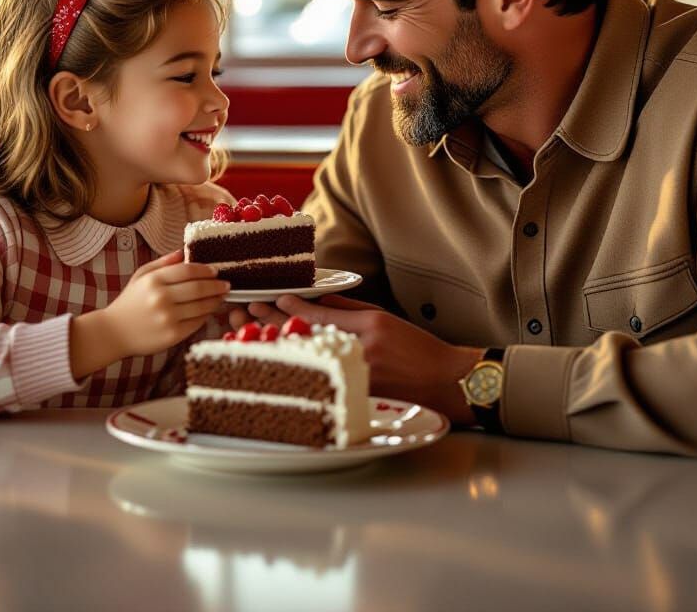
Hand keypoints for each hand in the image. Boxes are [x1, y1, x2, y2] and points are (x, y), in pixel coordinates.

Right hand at [71, 250, 228, 378]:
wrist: (113, 333)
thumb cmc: (129, 302)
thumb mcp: (141, 276)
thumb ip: (164, 263)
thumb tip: (185, 251)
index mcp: (154, 280)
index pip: (188, 270)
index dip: (206, 270)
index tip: (216, 271)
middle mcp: (161, 298)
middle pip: (199, 288)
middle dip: (217, 286)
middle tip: (227, 284)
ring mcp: (167, 317)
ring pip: (202, 306)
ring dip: (215, 301)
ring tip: (221, 297)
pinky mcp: (172, 335)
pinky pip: (197, 323)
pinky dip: (206, 316)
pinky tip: (209, 311)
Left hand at [248, 294, 480, 424]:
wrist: (446, 381)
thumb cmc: (417, 348)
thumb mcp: (383, 318)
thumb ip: (347, 309)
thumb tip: (314, 299)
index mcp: (369, 325)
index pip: (320, 315)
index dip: (291, 307)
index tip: (270, 299)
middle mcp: (361, 350)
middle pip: (307, 336)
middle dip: (273, 324)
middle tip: (250, 314)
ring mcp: (359, 376)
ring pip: (309, 361)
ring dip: (277, 347)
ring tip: (251, 336)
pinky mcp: (359, 396)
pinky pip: (320, 382)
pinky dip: (296, 372)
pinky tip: (276, 365)